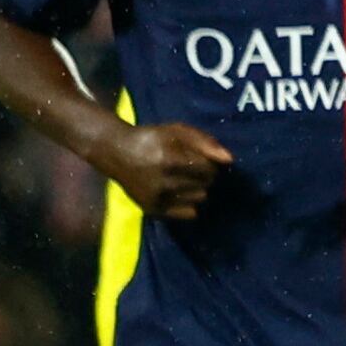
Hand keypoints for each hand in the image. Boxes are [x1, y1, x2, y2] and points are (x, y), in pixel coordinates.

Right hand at [100, 117, 234, 218]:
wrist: (115, 153)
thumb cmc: (152, 139)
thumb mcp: (177, 131)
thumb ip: (205, 142)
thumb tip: (229, 160)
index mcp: (169, 160)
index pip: (209, 169)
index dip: (209, 163)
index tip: (200, 158)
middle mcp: (163, 182)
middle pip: (207, 184)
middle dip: (205, 176)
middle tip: (191, 169)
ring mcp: (157, 198)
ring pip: (200, 199)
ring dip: (198, 189)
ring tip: (184, 179)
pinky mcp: (153, 210)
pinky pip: (189, 213)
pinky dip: (189, 203)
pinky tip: (180, 193)